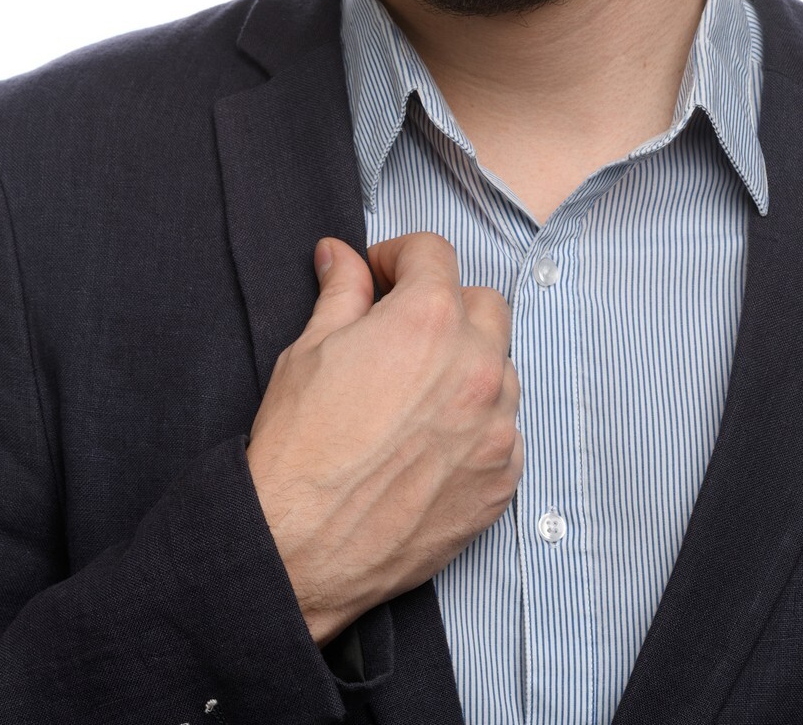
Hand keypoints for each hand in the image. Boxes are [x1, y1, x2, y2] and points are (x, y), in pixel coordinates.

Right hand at [246, 231, 522, 645]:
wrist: (298, 549)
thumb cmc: (297, 449)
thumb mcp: (309, 350)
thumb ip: (341, 292)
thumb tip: (340, 256)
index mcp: (428, 319)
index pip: (434, 252)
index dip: (398, 257)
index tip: (380, 277)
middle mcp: (476, 365)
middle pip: (483, 304)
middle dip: (445, 306)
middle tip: (402, 332)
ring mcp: (496, 425)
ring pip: (502, 368)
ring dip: (468, 366)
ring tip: (417, 394)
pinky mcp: (502, 479)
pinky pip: (505, 431)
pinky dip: (478, 426)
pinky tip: (432, 443)